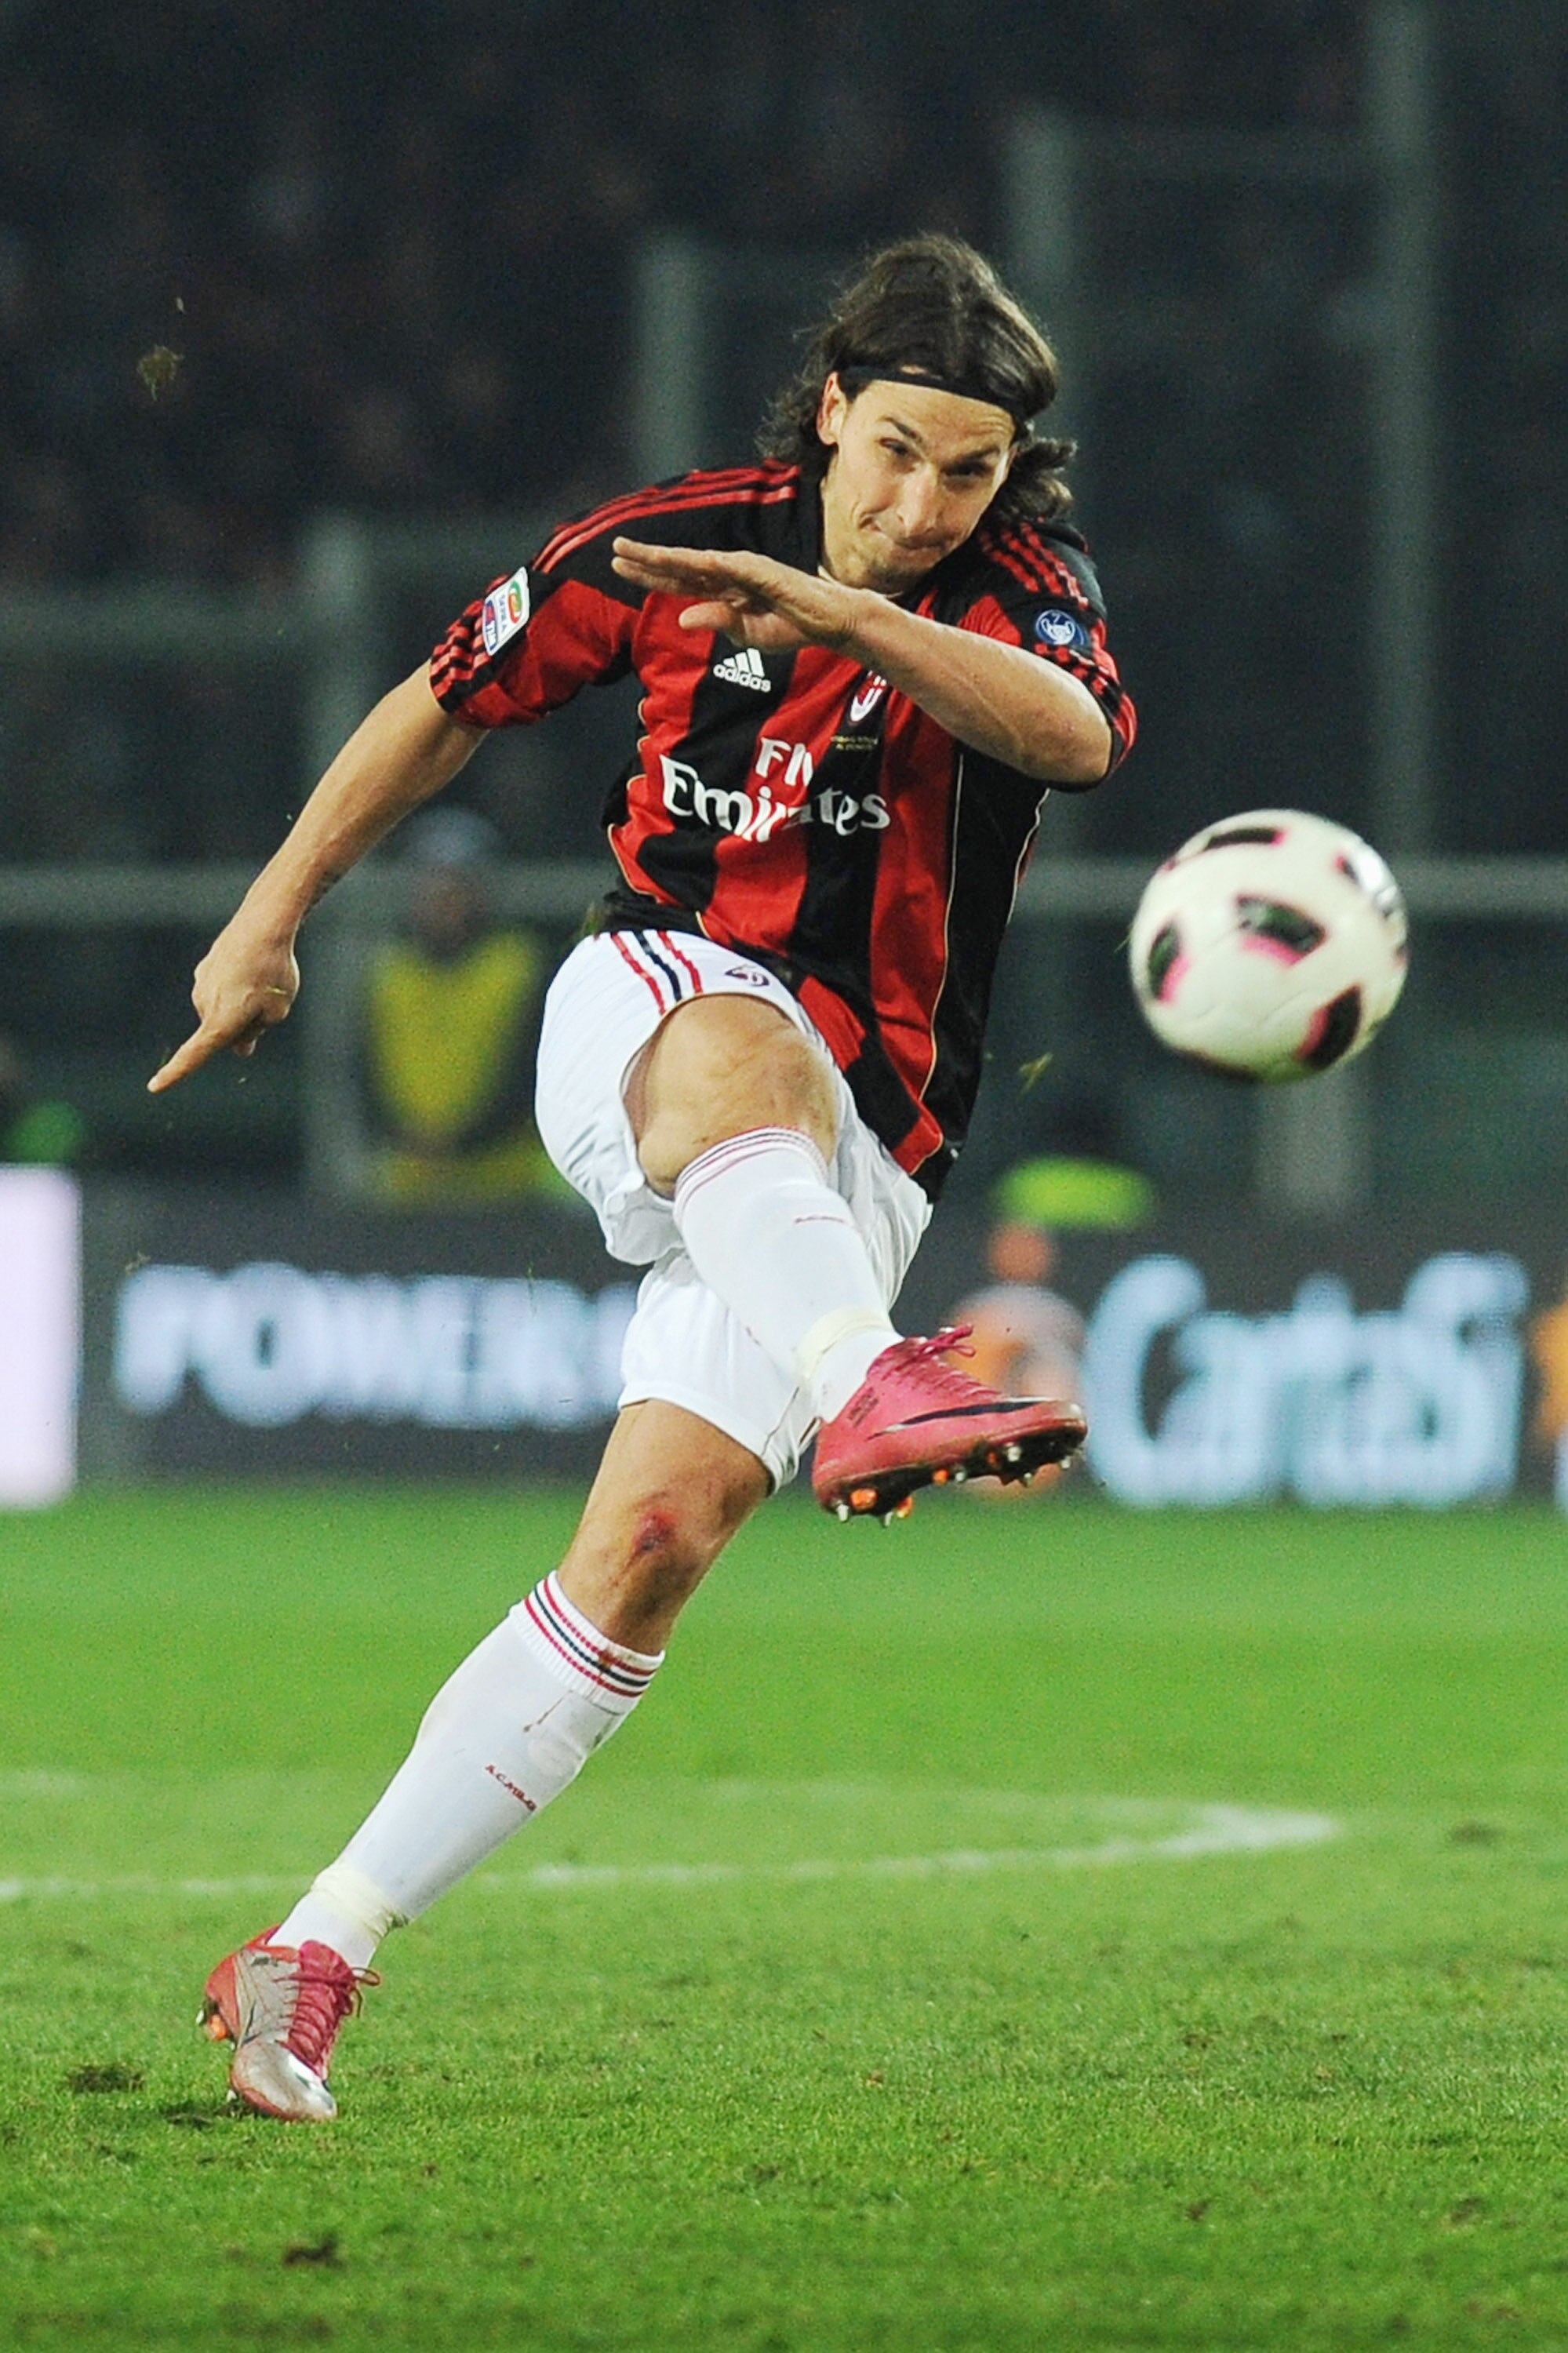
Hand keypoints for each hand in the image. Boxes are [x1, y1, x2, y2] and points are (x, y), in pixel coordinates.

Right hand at [147, 914, 300, 1092]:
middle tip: (269, 1001)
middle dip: (243, 1026)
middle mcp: (203, 1005)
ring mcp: (201, 985)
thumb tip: (240, 1047)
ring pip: (222, 1009)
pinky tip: (252, 965)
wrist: (263, 925)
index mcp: (220, 1022)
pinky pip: (222, 989)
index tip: (154, 1087)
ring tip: (263, 978)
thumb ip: (255, 1032)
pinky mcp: (204, 969)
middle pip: (223, 1031)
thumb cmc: (274, 972)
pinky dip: (237, 984)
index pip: (194, 1055)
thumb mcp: (277, 1011)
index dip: (175, 1073)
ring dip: (242, 1002)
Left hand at [610, 537, 863, 653]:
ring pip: (700, 563)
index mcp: (722, 591)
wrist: (829, 622)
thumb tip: (683, 618)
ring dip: (670, 557)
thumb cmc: (791, 626)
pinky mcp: (767, 573)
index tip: (618, 566)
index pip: (678, 581)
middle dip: (647, 559)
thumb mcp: (748, 636)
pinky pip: (737, 569)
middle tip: (614, 548)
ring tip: (640, 553)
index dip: (649, 574)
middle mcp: (728, 575)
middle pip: (680, 566)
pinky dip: (715, 565)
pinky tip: (694, 562)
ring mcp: (746, 571)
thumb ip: (718, 624)